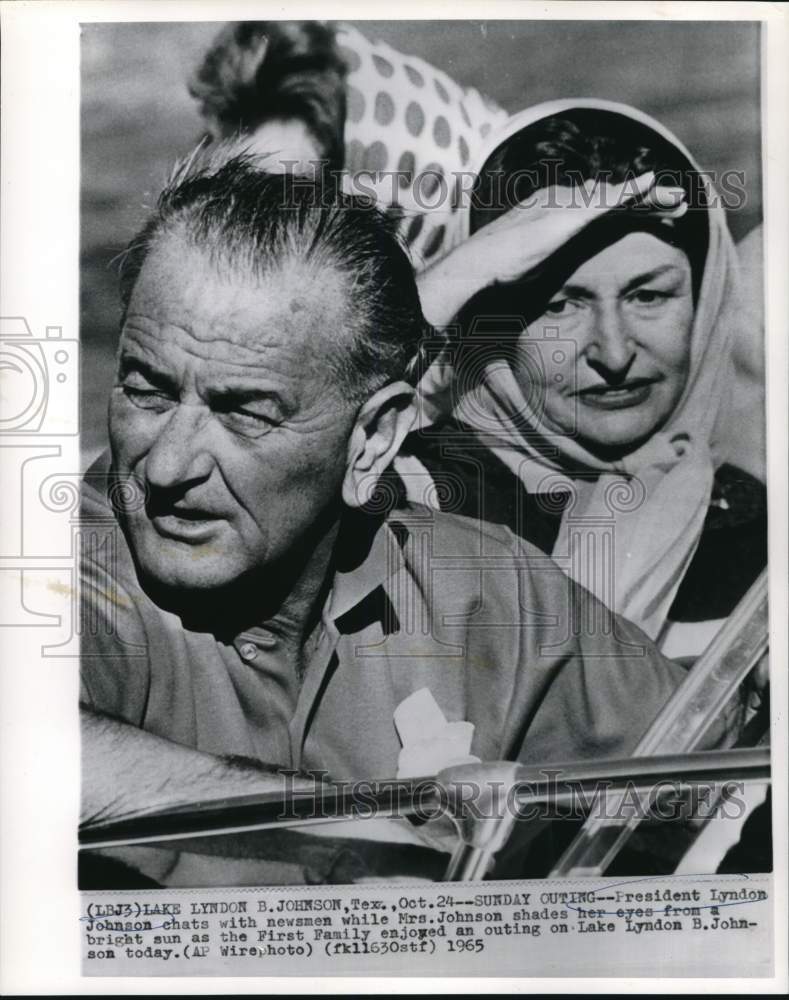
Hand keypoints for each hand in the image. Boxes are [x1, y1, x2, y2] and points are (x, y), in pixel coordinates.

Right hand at [416, 171, 686, 326]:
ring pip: (619, 196)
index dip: (629, 213)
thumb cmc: (492, 282)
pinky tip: (655, 184)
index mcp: (554, 216)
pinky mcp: (569, 214)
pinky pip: (610, 199)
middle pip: (614, 199)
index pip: (600, 211)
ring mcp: (565, 205)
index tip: (653, 218)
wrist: (476, 273)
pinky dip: (634, 191)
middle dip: (646, 200)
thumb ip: (542, 278)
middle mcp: (561, 203)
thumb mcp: (525, 279)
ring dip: (650, 195)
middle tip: (676, 205)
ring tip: (678, 200)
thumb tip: (546, 302)